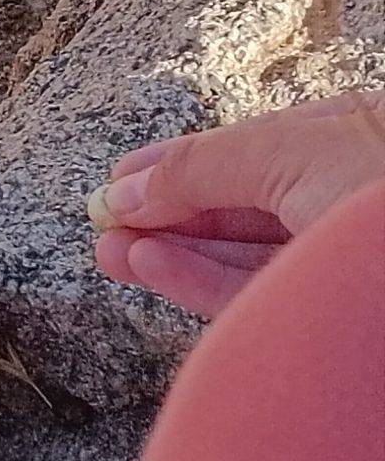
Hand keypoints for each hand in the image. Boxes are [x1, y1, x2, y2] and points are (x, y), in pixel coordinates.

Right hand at [88, 94, 384, 318]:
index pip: (254, 150)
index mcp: (358, 140)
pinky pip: (254, 295)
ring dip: (172, 250)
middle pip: (243, 205)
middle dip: (168, 211)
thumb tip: (128, 188)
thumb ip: (204, 166)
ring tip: (110, 251)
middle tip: (103, 222)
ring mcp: (340, 264)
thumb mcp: (292, 152)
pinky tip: (148, 266)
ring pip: (244, 255)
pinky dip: (196, 280)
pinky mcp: (328, 319)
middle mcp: (349, 201)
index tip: (121, 180)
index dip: (181, 162)